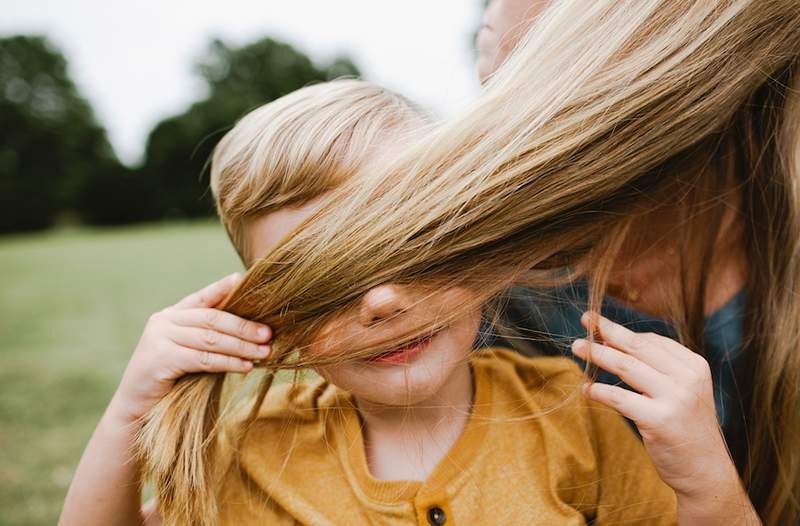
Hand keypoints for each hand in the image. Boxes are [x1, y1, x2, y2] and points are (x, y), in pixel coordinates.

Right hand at [111, 273, 271, 423]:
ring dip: (241, 346)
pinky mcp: (159, 359)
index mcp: (171, 315)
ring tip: (264, 353)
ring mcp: (159, 338)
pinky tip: (245, 367)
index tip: (244, 279)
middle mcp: (163, 321)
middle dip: (244, 327)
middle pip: (212, 319)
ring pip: (210, 339)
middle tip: (269, 334)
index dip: (223, 288)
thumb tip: (252, 332)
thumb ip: (208, 338)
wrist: (137, 409)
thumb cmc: (170, 381)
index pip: (202, 297)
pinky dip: (227, 362)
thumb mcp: (189, 352)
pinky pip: (202, 359)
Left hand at [570, 312, 741, 501]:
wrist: (706, 471)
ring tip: (577, 347)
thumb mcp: (684, 391)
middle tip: (585, 319)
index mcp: (694, 366)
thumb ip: (660, 367)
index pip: (652, 340)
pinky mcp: (659, 420)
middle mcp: (687, 378)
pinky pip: (619, 398)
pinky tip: (586, 388)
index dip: (622, 331)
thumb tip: (618, 342)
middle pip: (637, 347)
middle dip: (607, 331)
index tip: (599, 325)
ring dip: (597, 355)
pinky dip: (598, 391)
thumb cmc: (687, 427)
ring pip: (625, 367)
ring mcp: (675, 398)